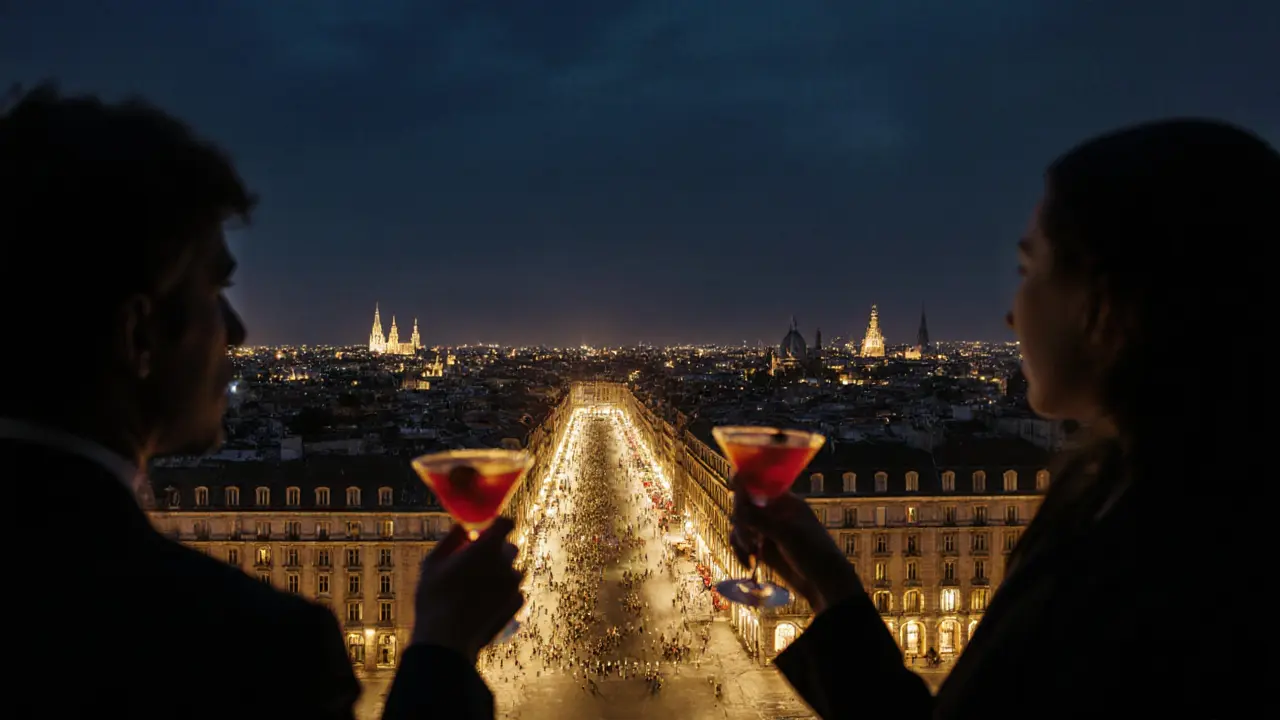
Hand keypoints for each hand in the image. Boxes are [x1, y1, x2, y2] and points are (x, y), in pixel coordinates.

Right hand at [410, 517, 523, 663]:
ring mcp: (514, 584)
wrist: (446, 638)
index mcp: (487, 547)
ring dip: (501, 574)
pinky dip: (505, 594)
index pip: (507, 523)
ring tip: (478, 589)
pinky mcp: (517, 603)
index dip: (497, 526)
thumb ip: (453, 538)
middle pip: (510, 548)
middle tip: (477, 565)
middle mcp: (506, 563)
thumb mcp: (433, 561)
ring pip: (513, 571)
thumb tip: (464, 527)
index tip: (484, 533)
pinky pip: (515, 591)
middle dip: (497, 552)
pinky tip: (485, 604)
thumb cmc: (435, 597)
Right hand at [730, 491, 861, 613]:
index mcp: (785, 502)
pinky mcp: (762, 548)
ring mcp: (767, 530)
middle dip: (742, 522)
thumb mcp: (787, 534)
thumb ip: (760, 519)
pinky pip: (742, 544)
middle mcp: (774, 513)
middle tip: (748, 540)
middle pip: (745, 506)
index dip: (744, 488)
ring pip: (741, 526)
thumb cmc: (813, 551)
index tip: (733, 490)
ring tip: (750, 553)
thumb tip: (736, 505)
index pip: (758, 486)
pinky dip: (741, 551)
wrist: (824, 582)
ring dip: (740, 539)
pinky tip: (748, 563)